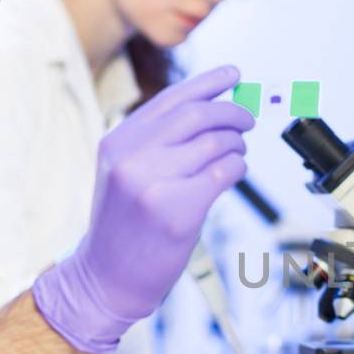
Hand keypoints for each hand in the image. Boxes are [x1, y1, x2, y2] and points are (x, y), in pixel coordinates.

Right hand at [33, 65, 252, 352]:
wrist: (105, 278)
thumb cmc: (124, 227)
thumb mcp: (123, 173)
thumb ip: (155, 143)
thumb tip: (211, 112)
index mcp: (118, 142)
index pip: (171, 99)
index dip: (208, 83)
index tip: (234, 74)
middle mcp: (131, 157)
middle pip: (197, 115)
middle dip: (232, 113)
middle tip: (248, 122)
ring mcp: (153, 183)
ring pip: (214, 143)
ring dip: (236, 146)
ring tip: (237, 155)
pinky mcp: (176, 210)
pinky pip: (223, 173)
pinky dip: (237, 168)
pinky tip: (235, 174)